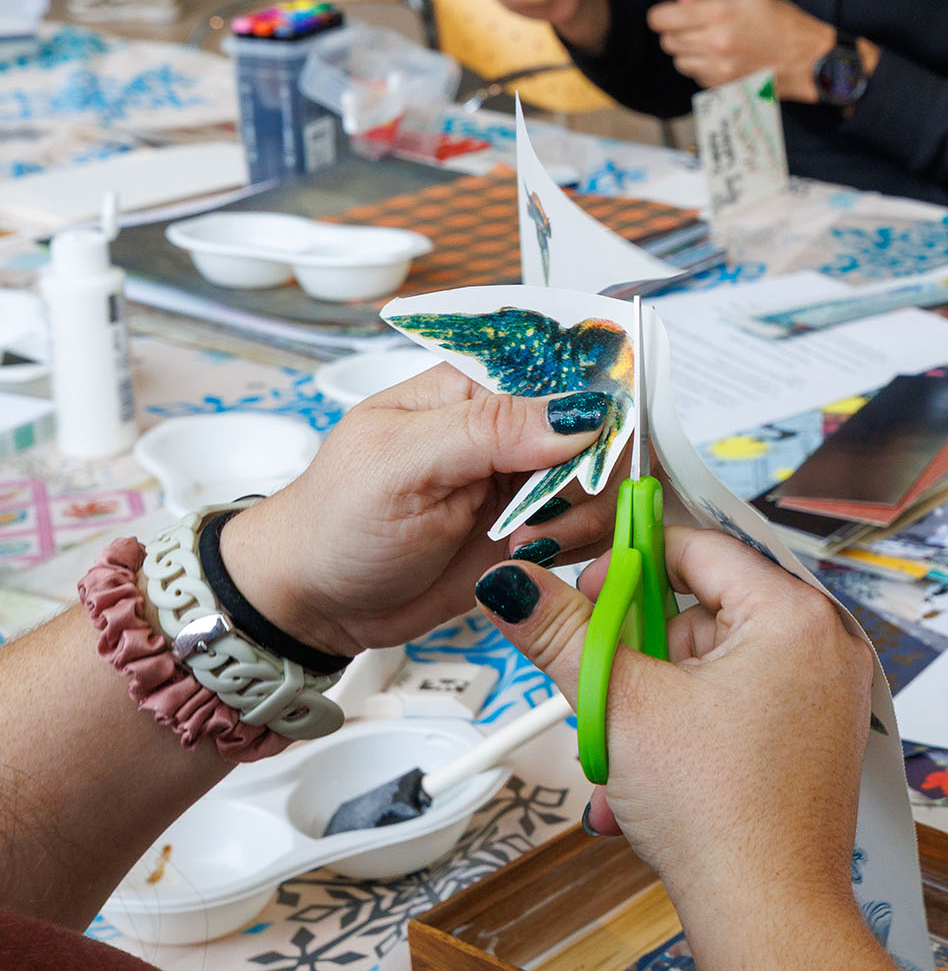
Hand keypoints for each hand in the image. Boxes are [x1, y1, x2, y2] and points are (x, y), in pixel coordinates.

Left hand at [217, 364, 620, 658]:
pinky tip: (534, 559)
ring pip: (604, 480)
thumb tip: (580, 411)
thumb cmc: (336, 522)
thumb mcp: (401, 465)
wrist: (317, 604)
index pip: (565, 368)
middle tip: (544, 513)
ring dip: (583, 516)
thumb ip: (489, 430)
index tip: (596, 443)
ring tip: (526, 543)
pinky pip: (591, 527)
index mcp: (475, 388)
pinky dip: (579, 545)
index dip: (595, 400)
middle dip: (590, 473)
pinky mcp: (536, 530)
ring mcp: (527, 481)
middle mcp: (511, 428)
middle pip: (599, 427)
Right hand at [475, 531, 887, 967]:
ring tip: (624, 758)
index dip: (629, 562)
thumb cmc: (720, 816)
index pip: (700, 548)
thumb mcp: (621, 707)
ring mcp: (827, 691)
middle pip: (705, 610)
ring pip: (714, 666)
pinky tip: (653, 781)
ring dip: (654, 706)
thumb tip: (513, 585)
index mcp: (796, 614)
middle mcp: (826, 642)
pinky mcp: (816, 734)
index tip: (581, 588)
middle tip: (603, 693)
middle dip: (640, 657)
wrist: (767, 911)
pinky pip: (740, 704)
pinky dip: (690, 731)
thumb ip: (563, 633)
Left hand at [649, 0, 867, 101]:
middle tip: (695, 26)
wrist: (811, 60)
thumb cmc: (784, 23)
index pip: (662, 19)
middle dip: (675, 32)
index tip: (672, 13)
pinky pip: (696, 76)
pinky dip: (702, 67)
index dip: (663, 14)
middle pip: (667, 41)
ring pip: (679, 61)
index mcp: (719, 15)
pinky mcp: (725, 87)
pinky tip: (721, 58)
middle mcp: (715, 44)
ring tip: (709, 43)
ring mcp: (719, 70)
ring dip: (687, 52)